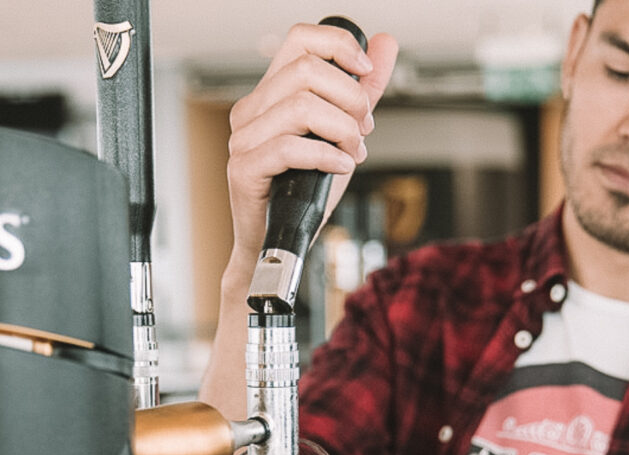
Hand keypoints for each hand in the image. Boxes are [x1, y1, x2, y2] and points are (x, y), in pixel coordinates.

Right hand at [225, 22, 397, 264]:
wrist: (279, 241)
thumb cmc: (304, 190)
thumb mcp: (342, 133)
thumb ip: (362, 90)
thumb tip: (385, 44)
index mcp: (271, 93)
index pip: (300, 40)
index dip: (338, 46)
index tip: (365, 71)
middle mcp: (251, 110)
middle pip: (307, 71)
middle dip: (350, 98)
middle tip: (363, 128)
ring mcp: (243, 139)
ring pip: (302, 107)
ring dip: (341, 131)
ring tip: (351, 153)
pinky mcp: (244, 169)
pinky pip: (290, 148)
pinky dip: (326, 156)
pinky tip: (339, 167)